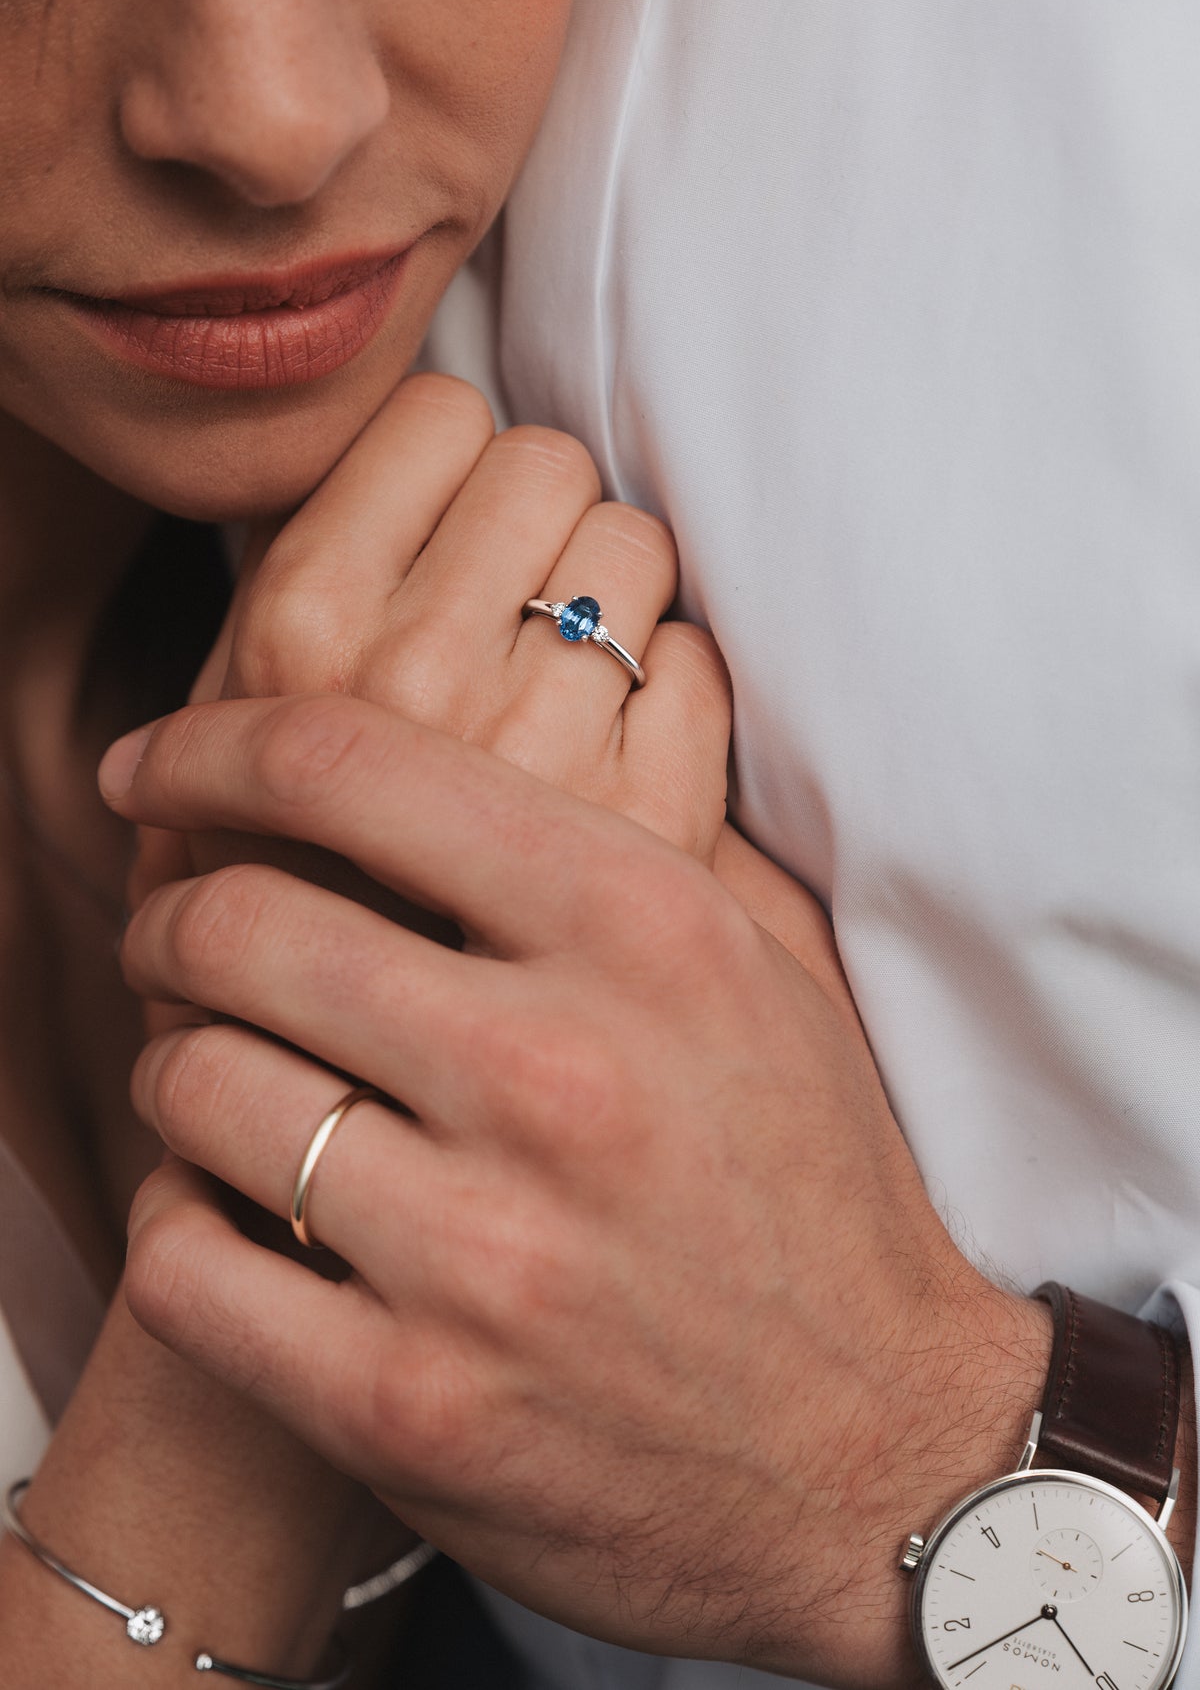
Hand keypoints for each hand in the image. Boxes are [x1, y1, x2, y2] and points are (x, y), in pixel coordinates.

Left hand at [106, 693, 1050, 1688]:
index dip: (210, 746)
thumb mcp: (765, 965)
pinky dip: (176, 1219)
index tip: (157, 763)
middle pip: (238, 922)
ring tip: (219, 1077)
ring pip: (192, 1085)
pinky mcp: (412, 1407)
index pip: (350, 768)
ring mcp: (483, 1253)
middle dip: (168, 914)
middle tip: (175, 933)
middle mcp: (560, 1073)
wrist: (882, 1455)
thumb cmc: (813, 1184)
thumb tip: (478, 706)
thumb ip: (630, 822)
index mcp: (645, 930)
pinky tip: (234, 1207)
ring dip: (175, 1067)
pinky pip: (184, 1263)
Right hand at [198, 372, 728, 856]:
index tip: (448, 534)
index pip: (441, 415)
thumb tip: (418, 449)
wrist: (352, 1084)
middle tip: (512, 603)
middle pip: (550, 462)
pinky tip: (615, 747)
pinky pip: (701, 661)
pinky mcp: (653, 821)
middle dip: (538, 518)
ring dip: (611, 596)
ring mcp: (547, 750)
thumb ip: (307, 578)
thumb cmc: (289, 874)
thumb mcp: (236, 716)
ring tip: (560, 679)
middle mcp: (423, 675)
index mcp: (302, 630)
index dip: (453, 465)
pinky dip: (671, 687)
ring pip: (638, 547)